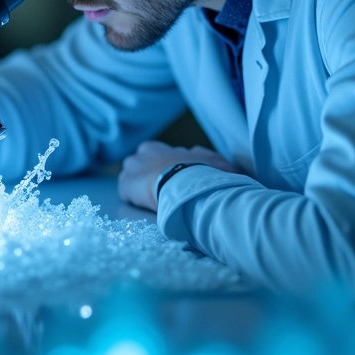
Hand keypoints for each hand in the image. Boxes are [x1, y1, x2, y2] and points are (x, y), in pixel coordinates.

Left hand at [118, 140, 238, 211]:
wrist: (182, 181)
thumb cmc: (198, 169)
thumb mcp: (210, 161)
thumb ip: (213, 161)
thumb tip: (229, 169)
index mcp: (154, 148)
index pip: (152, 157)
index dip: (161, 169)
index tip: (170, 179)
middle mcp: (139, 155)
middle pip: (138, 166)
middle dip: (146, 176)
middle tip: (159, 190)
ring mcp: (130, 170)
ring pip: (130, 178)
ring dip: (139, 187)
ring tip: (152, 200)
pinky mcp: (125, 185)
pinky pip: (126, 192)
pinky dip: (134, 199)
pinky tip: (145, 206)